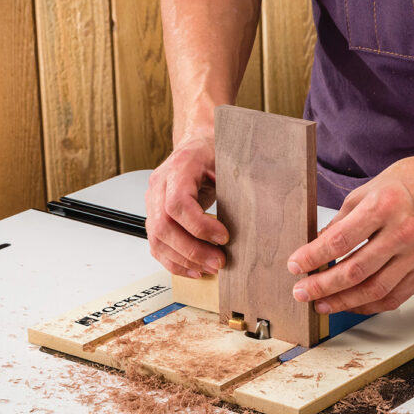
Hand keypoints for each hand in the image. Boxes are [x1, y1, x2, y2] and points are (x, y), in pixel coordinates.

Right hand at [145, 136, 228, 277]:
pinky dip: (175, 262)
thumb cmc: (214, 152)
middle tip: (219, 261)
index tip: (224, 237)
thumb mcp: (229, 161)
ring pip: (158, 240)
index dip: (199, 226)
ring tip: (210, 268)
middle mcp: (159, 185)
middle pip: (164, 226)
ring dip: (185, 260)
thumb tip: (261, 209)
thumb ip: (238, 184)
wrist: (198, 144)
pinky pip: (157, 245)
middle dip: (193, 250)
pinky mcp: (154, 217)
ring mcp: (152, 202)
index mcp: (179, 167)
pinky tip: (194, 269)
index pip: (177, 203)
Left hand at [287, 155, 413, 313]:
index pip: (339, 240)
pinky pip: (395, 296)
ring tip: (322, 304)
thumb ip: (343, 220)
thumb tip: (319, 245)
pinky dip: (371, 305)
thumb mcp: (369, 189)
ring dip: (343, 302)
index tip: (296, 265)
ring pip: (374, 290)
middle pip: (354, 271)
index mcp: (384, 207)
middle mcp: (402, 233)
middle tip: (302, 292)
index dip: (313, 257)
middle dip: (322, 286)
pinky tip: (353, 304)